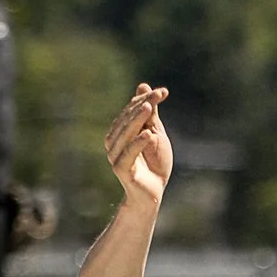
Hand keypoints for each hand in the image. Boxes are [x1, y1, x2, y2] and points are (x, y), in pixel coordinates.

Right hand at [104, 84, 172, 206]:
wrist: (154, 191)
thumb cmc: (154, 162)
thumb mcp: (155, 133)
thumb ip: (150, 114)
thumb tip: (144, 85)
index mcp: (119, 131)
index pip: (131, 110)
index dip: (145, 99)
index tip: (163, 91)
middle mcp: (113, 142)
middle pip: (127, 120)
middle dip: (142, 106)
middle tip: (157, 95)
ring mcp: (115, 156)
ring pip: (125, 134)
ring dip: (136, 120)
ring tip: (149, 108)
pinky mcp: (121, 170)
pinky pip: (128, 155)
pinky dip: (137, 144)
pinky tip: (148, 135)